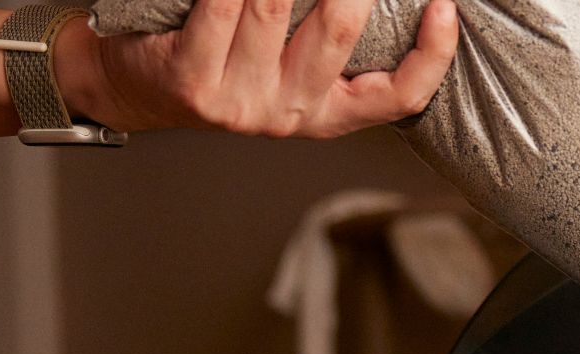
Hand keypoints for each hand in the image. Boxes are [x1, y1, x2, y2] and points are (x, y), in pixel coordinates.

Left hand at [56, 0, 458, 138]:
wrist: (133, 86)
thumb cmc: (216, 61)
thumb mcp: (287, 64)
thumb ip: (328, 38)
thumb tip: (361, 1)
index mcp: (325, 114)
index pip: (399, 97)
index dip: (434, 54)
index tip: (446, 6)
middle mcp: (290, 115)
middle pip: (339, 31)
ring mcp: (240, 103)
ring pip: (274, 4)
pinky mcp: (192, 80)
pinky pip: (221, 6)